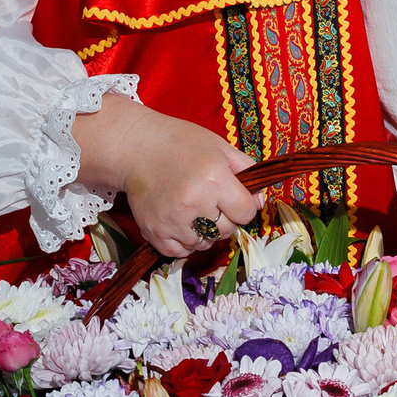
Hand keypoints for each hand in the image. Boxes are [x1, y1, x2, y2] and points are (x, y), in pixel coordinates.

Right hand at [71, 98, 260, 258]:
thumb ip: (246, 171)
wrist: (137, 148)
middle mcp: (194, 202)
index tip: (232, 198)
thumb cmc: (182, 144)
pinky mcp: (154, 232)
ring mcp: (172, 220)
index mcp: (215, 179)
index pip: (245, 213)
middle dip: (226, 220)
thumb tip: (259, 202)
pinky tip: (182, 224)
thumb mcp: (220, 148)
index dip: (243, 206)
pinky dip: (185, 243)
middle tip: (212, 203)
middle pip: (226, 230)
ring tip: (195, 212)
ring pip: (205, 244)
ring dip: (205, 233)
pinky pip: (181, 252)